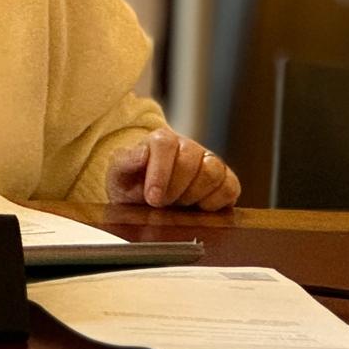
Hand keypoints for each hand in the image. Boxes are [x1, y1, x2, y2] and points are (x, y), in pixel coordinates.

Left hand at [106, 127, 240, 209]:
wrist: (145, 203)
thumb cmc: (132, 186)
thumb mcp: (118, 176)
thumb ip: (125, 162)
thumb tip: (142, 152)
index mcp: (161, 140)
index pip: (165, 145)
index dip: (160, 173)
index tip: (153, 198)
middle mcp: (188, 147)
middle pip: (191, 161)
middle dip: (174, 190)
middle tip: (163, 204)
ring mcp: (209, 163)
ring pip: (213, 173)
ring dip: (193, 196)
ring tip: (178, 205)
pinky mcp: (225, 181)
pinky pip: (230, 187)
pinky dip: (215, 202)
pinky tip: (198, 208)